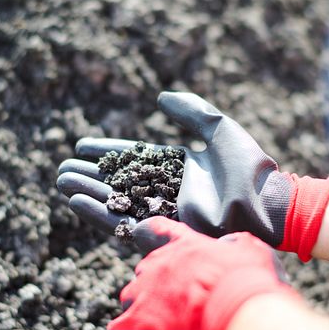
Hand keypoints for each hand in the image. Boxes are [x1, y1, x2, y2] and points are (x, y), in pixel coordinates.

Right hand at [57, 91, 328, 260]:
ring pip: (116, 202)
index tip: (81, 146)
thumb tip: (160, 98)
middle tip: (61, 170)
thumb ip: (191, 111)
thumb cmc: (249, 168)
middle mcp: (168, 191)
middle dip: (90, 177)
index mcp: (179, 168)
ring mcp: (165, 213)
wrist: (267, 203)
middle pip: (119, 183)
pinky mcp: (163, 232)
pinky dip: (100, 213)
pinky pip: (124, 222)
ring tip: (61, 183)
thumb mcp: (218, 129)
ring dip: (88, 194)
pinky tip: (77, 201)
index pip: (135, 158)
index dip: (108, 152)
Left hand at [108, 216, 298, 329]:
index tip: (149, 231)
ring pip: (131, 295)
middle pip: (145, 269)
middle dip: (157, 282)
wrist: (240, 314)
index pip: (162, 229)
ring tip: (159, 322)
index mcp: (186, 245)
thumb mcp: (252, 251)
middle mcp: (161, 263)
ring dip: (141, 306)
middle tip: (176, 299)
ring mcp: (146, 291)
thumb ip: (237, 244)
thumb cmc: (250, 284)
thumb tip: (232, 245)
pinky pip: (120, 327)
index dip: (155, 231)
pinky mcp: (139, 319)